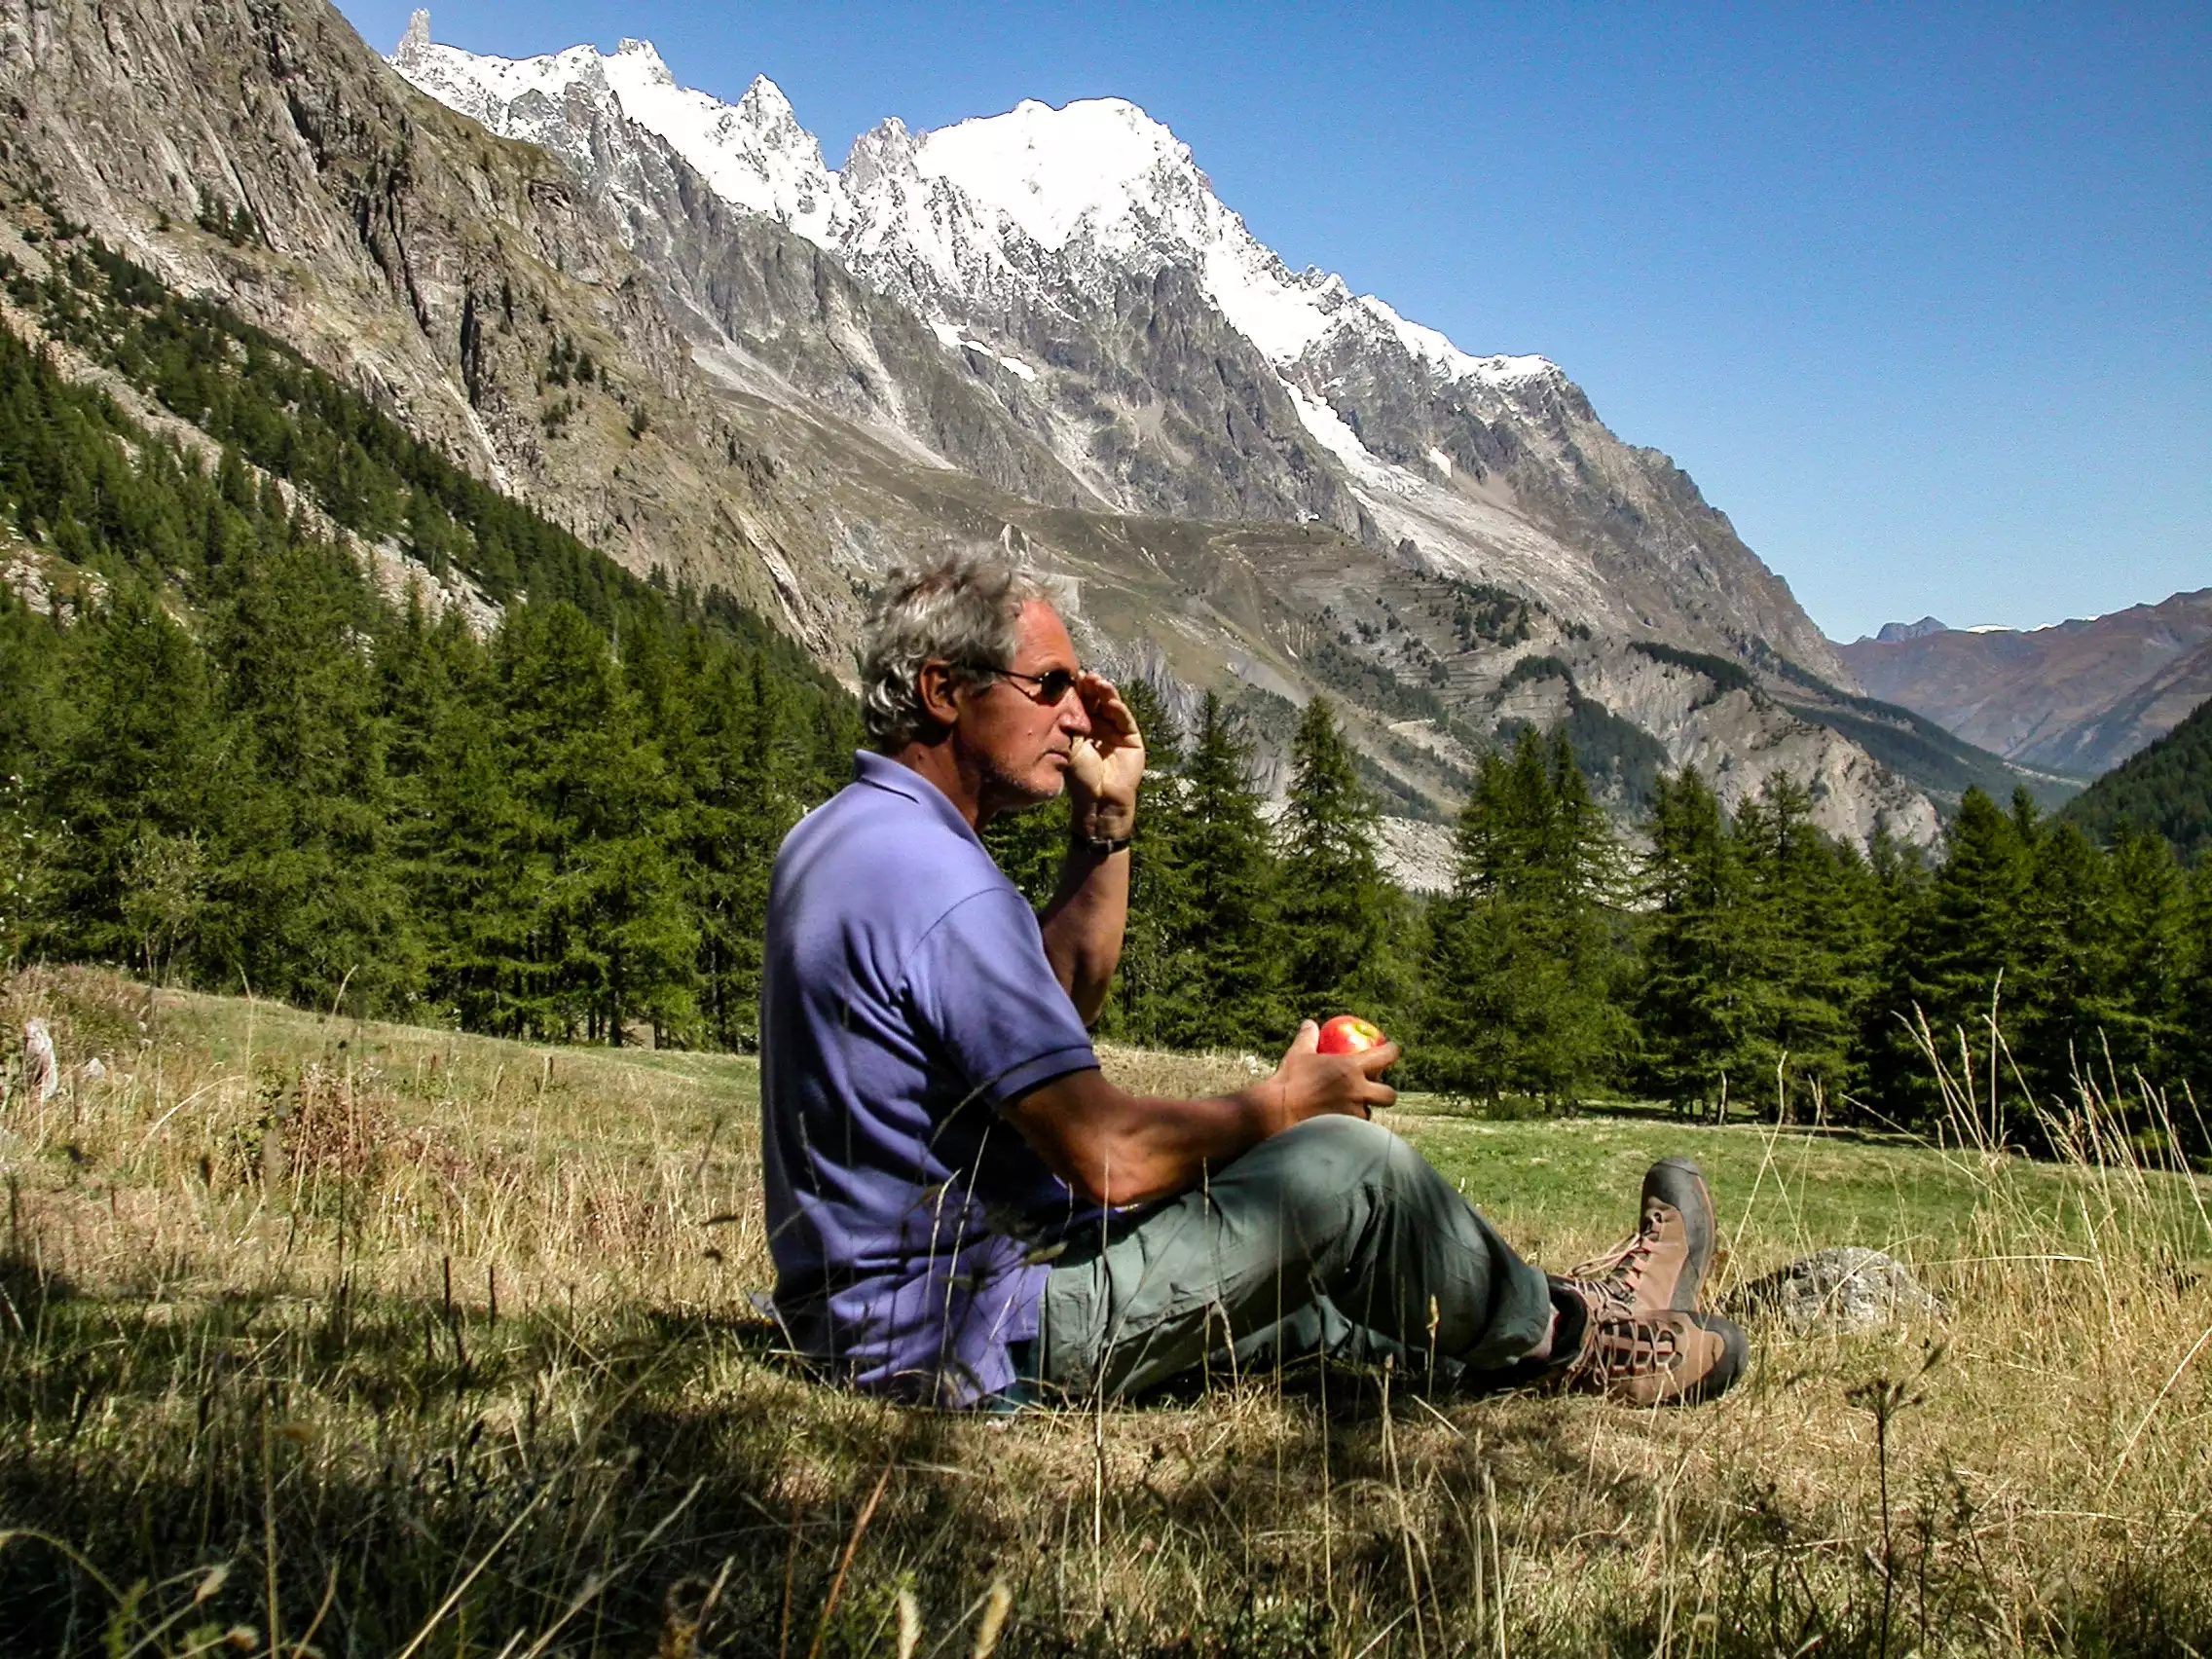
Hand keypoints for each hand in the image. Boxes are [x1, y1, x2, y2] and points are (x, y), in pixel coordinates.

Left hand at [1066, 671, 1144, 841]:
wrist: (1098, 799)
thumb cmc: (1080, 776)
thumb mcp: (1069, 747)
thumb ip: (1067, 724)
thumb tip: (1059, 700)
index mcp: (1084, 726)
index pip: (1081, 702)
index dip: (1077, 690)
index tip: (1070, 676)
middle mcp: (1100, 725)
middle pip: (1097, 700)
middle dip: (1091, 686)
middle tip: (1084, 675)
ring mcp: (1117, 730)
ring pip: (1111, 705)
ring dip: (1105, 692)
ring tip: (1098, 681)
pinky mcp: (1131, 738)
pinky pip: (1124, 719)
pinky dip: (1118, 708)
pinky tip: (1110, 700)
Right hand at [1258, 1019, 1397, 1134]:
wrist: (1278, 1113)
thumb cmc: (1288, 1082)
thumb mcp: (1298, 1055)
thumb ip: (1307, 1038)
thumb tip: (1309, 1023)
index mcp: (1351, 1069)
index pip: (1385, 1057)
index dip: (1392, 1052)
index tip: (1391, 1050)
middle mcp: (1359, 1092)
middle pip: (1389, 1094)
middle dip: (1385, 1092)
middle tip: (1375, 1088)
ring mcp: (1354, 1114)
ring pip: (1370, 1113)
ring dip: (1363, 1109)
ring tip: (1349, 1107)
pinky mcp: (1347, 1131)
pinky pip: (1356, 1128)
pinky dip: (1350, 1124)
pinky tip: (1338, 1122)